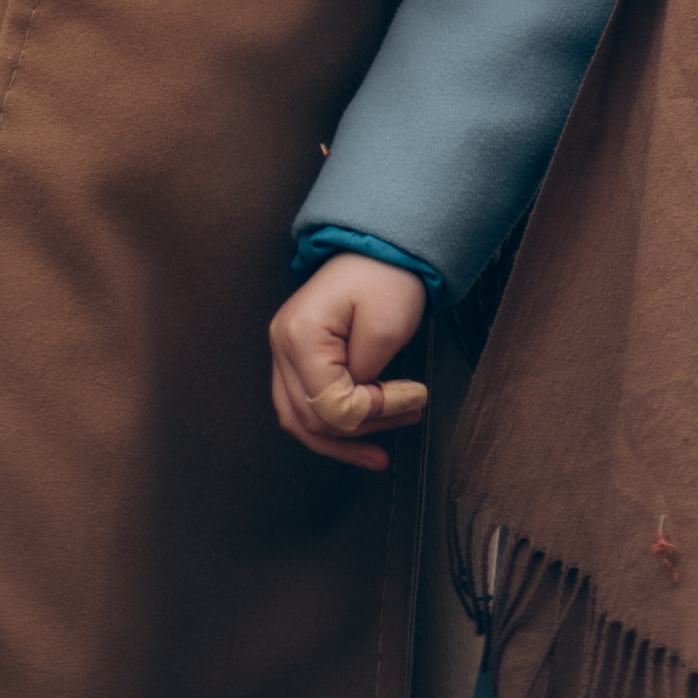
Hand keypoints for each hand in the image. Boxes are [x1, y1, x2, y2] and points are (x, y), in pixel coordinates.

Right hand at [269, 257, 429, 472]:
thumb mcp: (387, 327)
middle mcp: (282, 344)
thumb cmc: (385, 275)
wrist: (379, 243)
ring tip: (379, 454)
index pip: (331, 403)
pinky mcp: (296, 354)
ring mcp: (284, 349)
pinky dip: (333, 425)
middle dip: (362, 430)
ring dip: (342, 441)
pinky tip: (361, 439)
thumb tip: (360, 410)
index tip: (415, 396)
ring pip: (301, 419)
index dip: (375, 410)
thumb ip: (368, 378)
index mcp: (300, 334)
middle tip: (406, 419)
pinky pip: (306, 404)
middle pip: (311, 418)